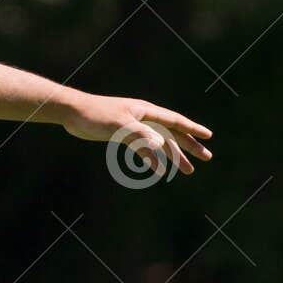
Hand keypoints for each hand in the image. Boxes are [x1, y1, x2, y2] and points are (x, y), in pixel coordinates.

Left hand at [58, 92, 212, 175]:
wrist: (73, 113)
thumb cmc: (96, 114)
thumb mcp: (119, 125)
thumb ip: (140, 134)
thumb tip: (160, 146)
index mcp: (146, 112)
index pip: (175, 121)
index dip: (192, 129)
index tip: (209, 136)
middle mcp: (144, 118)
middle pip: (173, 133)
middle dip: (189, 146)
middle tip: (207, 158)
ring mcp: (134, 127)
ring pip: (160, 143)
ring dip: (174, 156)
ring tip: (189, 171)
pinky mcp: (123, 136)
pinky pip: (145, 149)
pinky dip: (154, 159)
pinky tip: (160, 171)